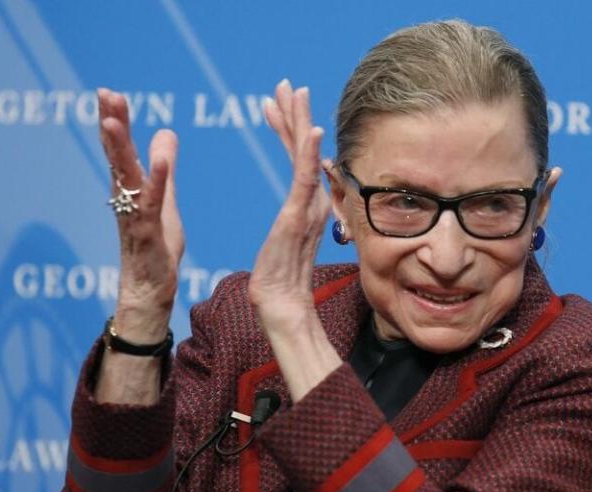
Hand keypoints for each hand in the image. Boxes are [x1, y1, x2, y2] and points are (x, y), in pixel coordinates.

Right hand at [99, 88, 183, 342]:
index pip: (120, 150)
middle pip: (117, 157)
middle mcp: (126, 200)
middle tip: (104, 94)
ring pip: (126, 178)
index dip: (115, 122)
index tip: (109, 93)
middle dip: (111, 125)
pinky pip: (152, 205)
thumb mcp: (165, 201)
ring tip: (112, 121)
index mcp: (131, 190)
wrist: (149, 293)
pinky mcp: (148, 234)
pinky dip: (157, 182)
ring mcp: (134, 216)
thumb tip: (166, 131)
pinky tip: (162, 161)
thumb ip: (164, 169)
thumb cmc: (156, 249)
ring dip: (120, 150)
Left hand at [250, 81, 341, 400]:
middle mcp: (313, 202)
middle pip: (303, 150)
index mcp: (307, 205)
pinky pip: (305, 180)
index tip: (278, 103)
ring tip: (293, 91)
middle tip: (287, 84)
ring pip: (305, 156)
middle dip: (295, 114)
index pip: (297, 159)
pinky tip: (310, 130)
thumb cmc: (279, 282)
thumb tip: (293, 217)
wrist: (281, 307)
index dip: (288, 129)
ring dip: (299, 121)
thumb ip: (290, 225)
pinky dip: (308, 154)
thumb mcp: (282, 244)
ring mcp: (308, 208)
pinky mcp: (299, 218)